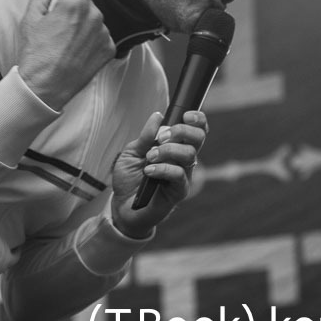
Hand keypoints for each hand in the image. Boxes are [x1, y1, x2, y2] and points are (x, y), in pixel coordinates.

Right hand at [18, 0, 114, 108]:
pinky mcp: (109, 49)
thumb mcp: (30, 21)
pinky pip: (100, 37)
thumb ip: (41, 1)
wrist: (44, 88)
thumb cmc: (34, 54)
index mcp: (73, 3)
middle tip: (57, 30)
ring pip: (93, 21)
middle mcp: (93, 15)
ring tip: (65, 46)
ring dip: (82, 27)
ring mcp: (103, 33)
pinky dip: (90, 42)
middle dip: (73, 10)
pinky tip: (76, 53)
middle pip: (84, 2)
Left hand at [110, 110, 207, 238]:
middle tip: (163, 137)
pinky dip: (163, 169)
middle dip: (182, 131)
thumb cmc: (130, 178)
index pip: (196, 129)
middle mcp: (183, 160)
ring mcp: (183, 175)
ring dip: (168, 150)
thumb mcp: (132, 151)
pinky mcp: (179, 192)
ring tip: (150, 156)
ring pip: (189, 155)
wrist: (122, 205)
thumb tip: (158, 116)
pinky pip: (178, 175)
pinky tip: (148, 171)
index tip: (185, 115)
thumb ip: (146, 136)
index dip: (198, 119)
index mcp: (176, 146)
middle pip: (199, 138)